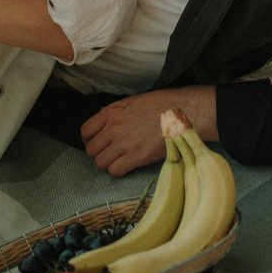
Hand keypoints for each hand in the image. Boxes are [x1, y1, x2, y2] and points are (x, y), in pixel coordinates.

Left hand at [82, 86, 218, 177]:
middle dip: (99, 153)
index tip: (98, 143)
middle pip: (91, 150)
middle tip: (111, 154)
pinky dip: (119, 171)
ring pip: (100, 163)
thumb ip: (116, 111)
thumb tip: (102, 116)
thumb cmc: (163, 105)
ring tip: (121, 160)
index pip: (85, 131)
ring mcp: (125, 142)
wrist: (186, 112)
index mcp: (112, 112)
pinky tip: (129, 165)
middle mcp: (114, 127)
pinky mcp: (137, 156)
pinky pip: (115, 171)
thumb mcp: (134, 101)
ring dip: (109, 164)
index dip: (90, 140)